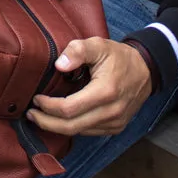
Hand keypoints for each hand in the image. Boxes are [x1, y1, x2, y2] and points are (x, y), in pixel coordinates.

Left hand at [27, 37, 153, 136]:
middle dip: (47, 122)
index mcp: (106, 92)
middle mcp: (112, 112)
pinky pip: (88, 132)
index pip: (69, 109)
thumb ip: (78, 51)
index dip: (48, 107)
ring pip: (79, 132)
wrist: (146, 70)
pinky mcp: (116, 127)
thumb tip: (59, 65)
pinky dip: (72, 127)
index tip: (36, 99)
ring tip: (42, 116)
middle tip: (31, 114)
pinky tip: (61, 119)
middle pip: (71, 126)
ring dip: (57, 127)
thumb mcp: (99, 45)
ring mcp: (115, 122)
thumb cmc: (119, 57)